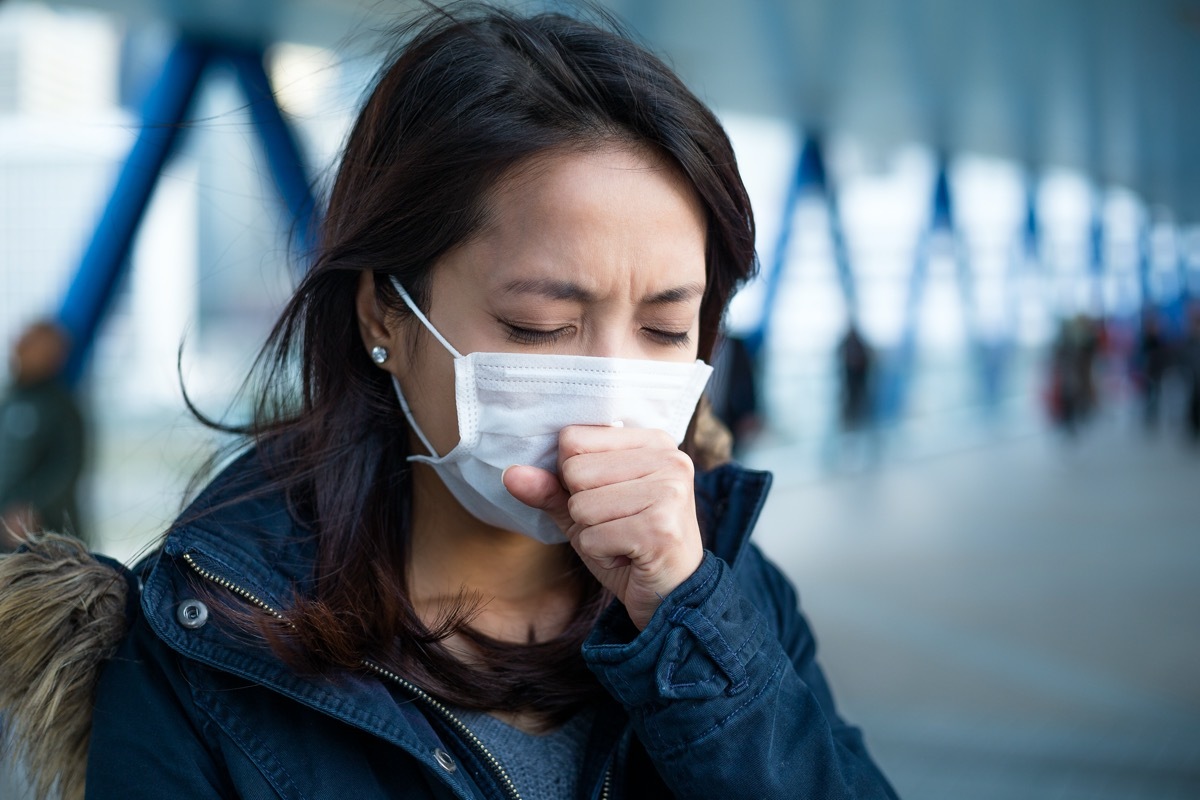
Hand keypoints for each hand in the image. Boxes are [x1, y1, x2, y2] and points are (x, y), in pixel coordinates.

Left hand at [503, 425, 703, 629]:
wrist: (674, 596)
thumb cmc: (629, 546)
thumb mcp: (586, 512)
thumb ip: (550, 489)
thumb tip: (509, 473)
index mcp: (653, 441)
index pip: (573, 439)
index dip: (573, 476)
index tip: (609, 497)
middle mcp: (668, 458)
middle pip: (574, 470)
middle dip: (583, 509)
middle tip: (620, 524)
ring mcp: (669, 491)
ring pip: (581, 505)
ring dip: (592, 534)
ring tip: (624, 540)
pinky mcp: (660, 528)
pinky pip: (592, 538)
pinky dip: (601, 555)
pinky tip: (630, 557)